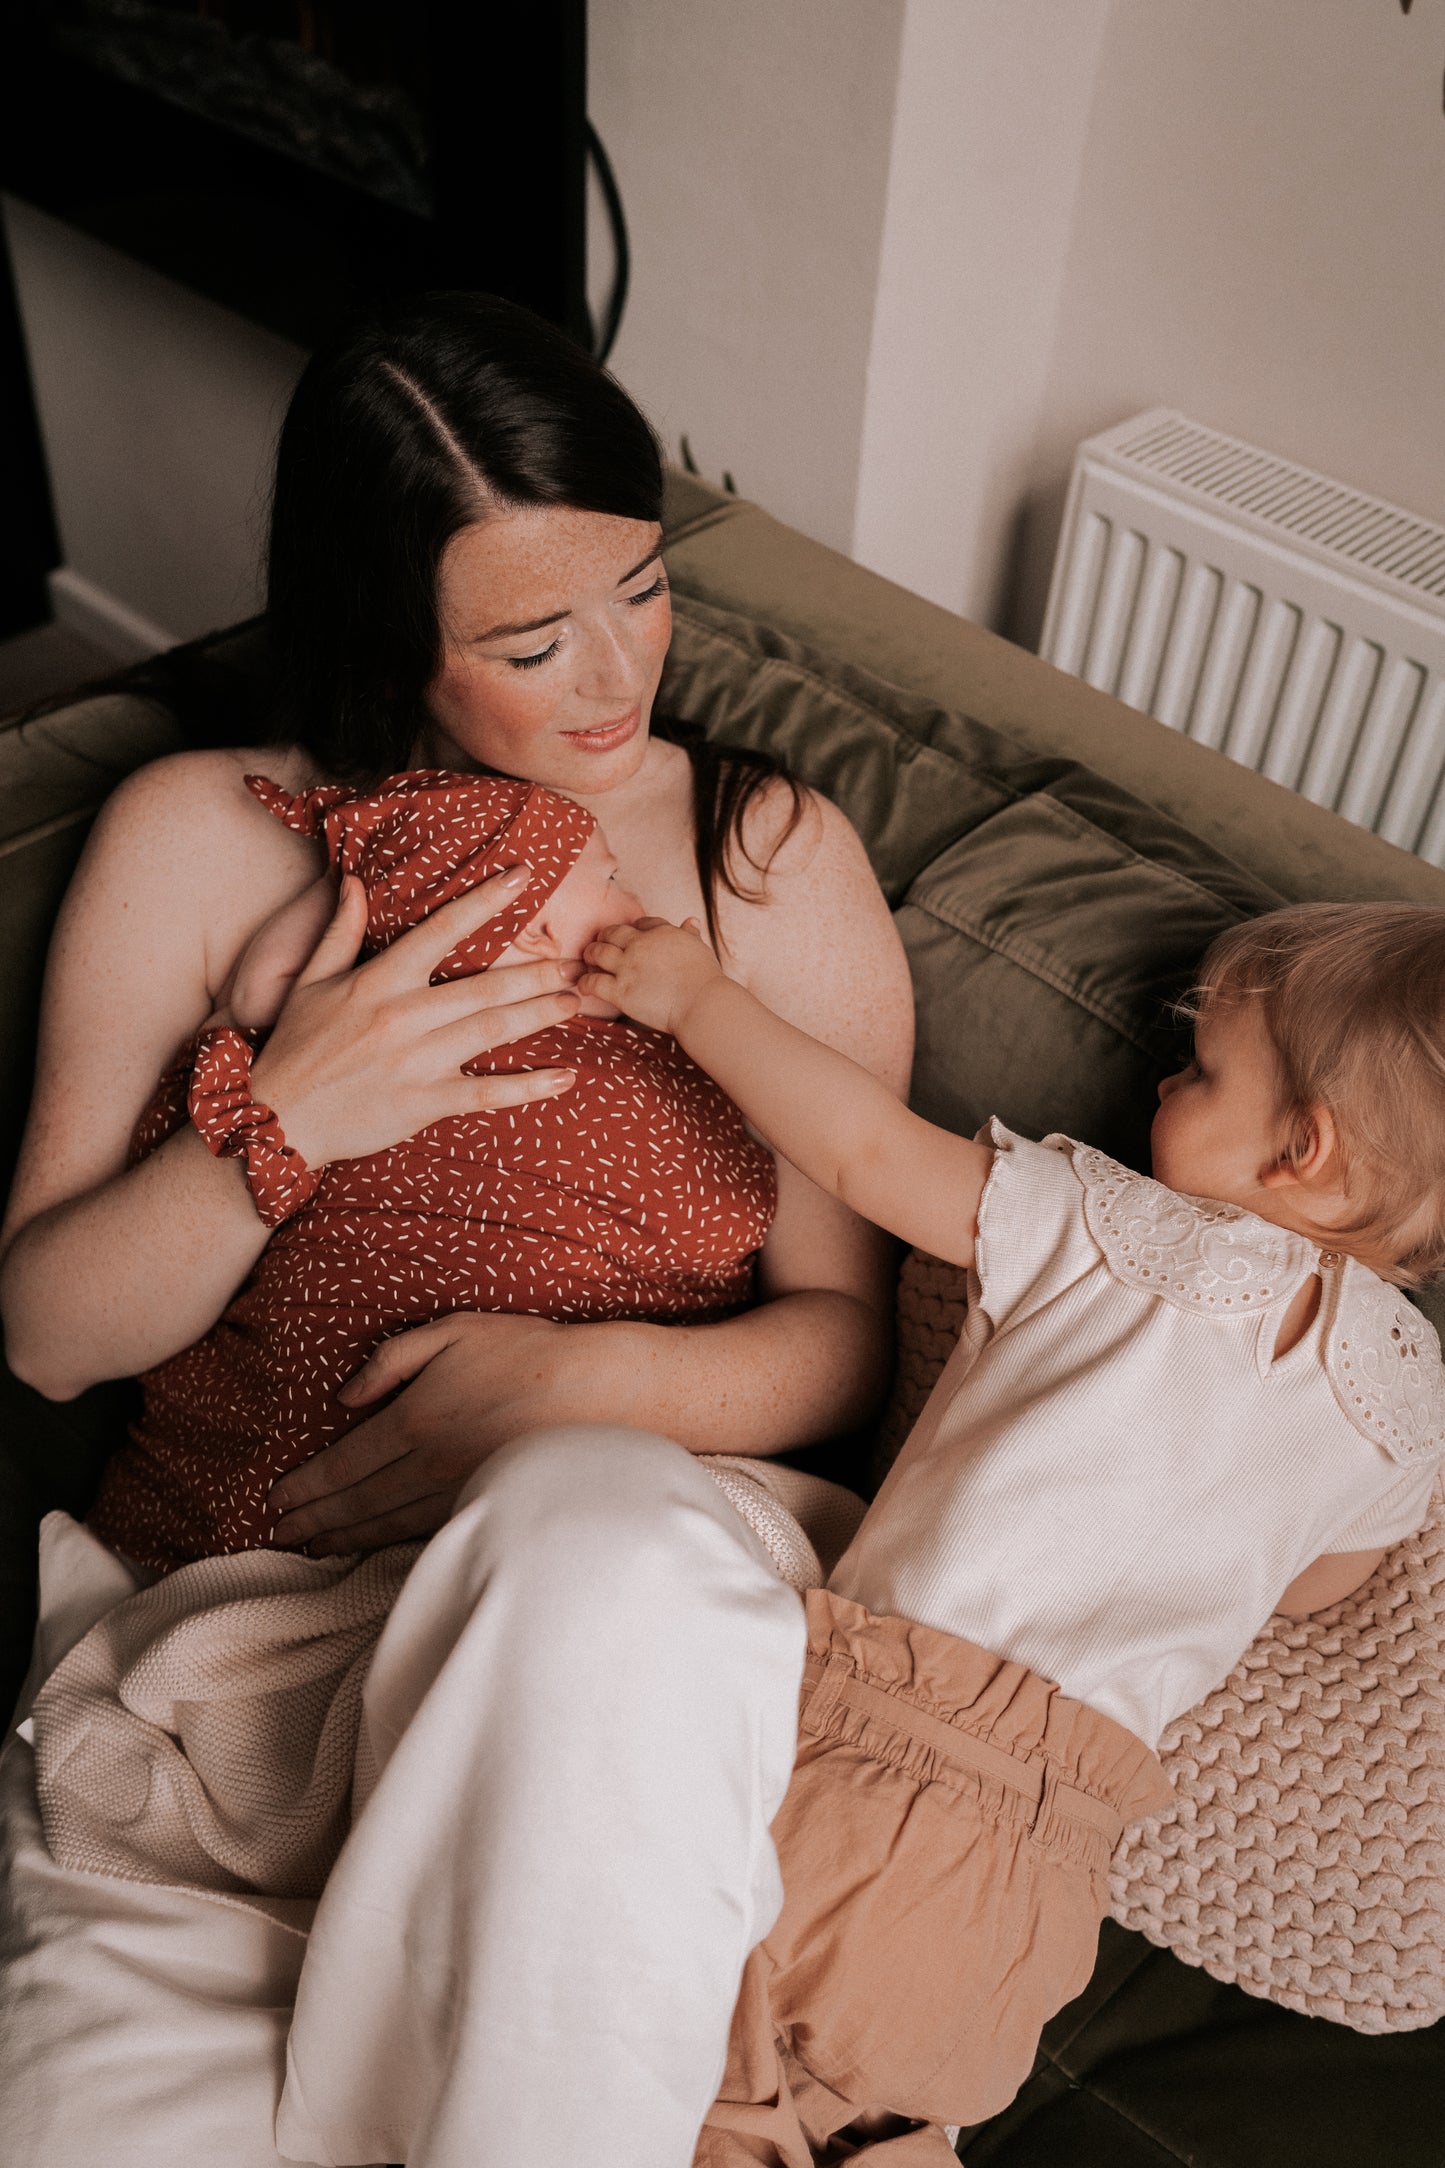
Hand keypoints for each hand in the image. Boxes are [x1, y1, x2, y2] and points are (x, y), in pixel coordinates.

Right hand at [251, 868, 582, 1166]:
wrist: (278, 1120)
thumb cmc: (296, 1049)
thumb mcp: (309, 983)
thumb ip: (339, 932)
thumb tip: (354, 881)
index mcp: (379, 980)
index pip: (442, 929)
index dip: (486, 900)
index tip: (524, 877)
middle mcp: (404, 1016)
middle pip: (485, 985)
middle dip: (535, 973)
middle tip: (573, 964)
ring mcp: (417, 1061)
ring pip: (494, 1030)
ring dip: (539, 1015)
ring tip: (573, 1002)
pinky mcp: (424, 1103)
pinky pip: (488, 1092)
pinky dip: (530, 1086)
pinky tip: (564, 1078)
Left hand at [268, 1311, 602, 1553]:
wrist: (596, 1391)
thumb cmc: (524, 1351)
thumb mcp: (452, 1330)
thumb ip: (391, 1359)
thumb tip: (344, 1396)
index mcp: (414, 1418)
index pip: (343, 1463)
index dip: (305, 1485)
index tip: (275, 1499)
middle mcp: (428, 1464)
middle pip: (356, 1501)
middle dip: (313, 1519)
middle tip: (279, 1535)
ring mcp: (457, 1491)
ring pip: (385, 1524)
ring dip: (343, 1537)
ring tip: (313, 1546)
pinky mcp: (483, 1505)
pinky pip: (421, 1531)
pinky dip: (386, 1543)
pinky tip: (370, 1545)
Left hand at [579, 916, 724, 1034]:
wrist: (702, 1003)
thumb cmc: (705, 979)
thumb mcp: (700, 949)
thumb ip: (691, 935)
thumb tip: (692, 921)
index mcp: (662, 933)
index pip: (641, 923)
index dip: (633, 929)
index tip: (631, 935)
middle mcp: (641, 945)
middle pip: (613, 933)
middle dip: (604, 936)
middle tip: (600, 943)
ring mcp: (628, 967)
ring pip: (598, 953)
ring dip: (590, 954)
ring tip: (588, 959)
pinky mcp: (620, 991)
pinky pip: (593, 982)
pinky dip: (585, 982)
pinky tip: (584, 985)